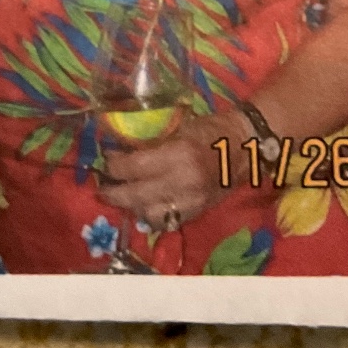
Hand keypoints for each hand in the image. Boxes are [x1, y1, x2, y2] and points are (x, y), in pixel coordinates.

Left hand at [97, 111, 250, 230]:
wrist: (245, 147)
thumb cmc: (211, 130)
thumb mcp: (178, 126)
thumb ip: (150, 141)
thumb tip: (120, 148)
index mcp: (178, 156)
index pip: (133, 168)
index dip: (114, 165)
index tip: (106, 158)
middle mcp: (183, 183)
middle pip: (136, 197)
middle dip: (114, 193)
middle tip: (102, 189)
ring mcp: (191, 201)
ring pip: (149, 215)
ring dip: (132, 207)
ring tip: (123, 197)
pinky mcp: (198, 212)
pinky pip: (167, 221)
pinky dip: (152, 215)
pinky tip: (144, 205)